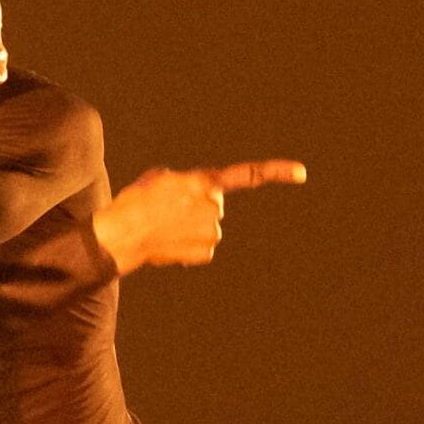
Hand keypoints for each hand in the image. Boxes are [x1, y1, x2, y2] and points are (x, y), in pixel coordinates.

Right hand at [93, 158, 305, 274]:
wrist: (121, 234)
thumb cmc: (135, 203)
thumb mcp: (160, 179)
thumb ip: (185, 183)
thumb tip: (191, 200)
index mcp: (203, 182)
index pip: (247, 176)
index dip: (276, 172)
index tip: (301, 173)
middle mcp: (214, 206)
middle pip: (214, 206)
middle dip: (195, 208)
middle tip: (167, 210)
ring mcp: (213, 231)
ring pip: (208, 228)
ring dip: (190, 227)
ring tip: (165, 226)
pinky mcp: (207, 251)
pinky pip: (203, 247)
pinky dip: (188, 246)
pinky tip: (170, 242)